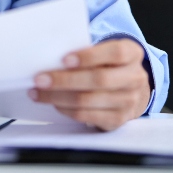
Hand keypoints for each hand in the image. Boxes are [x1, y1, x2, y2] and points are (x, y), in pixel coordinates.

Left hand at [29, 38, 150, 130]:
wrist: (130, 91)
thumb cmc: (108, 66)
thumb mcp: (105, 53)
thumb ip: (86, 52)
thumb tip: (51, 56)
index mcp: (132, 54)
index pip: (116, 52)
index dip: (90, 56)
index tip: (64, 59)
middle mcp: (134, 78)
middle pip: (98, 79)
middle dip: (64, 79)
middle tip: (40, 78)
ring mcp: (128, 101)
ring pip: (88, 100)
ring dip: (58, 97)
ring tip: (38, 92)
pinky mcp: (117, 120)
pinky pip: (87, 115)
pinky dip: (66, 109)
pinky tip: (53, 103)